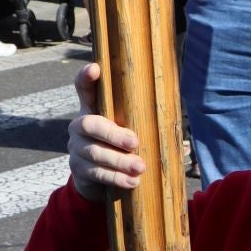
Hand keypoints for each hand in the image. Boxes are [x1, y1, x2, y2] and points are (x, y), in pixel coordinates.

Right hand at [68, 62, 144, 200]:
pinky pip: (96, 173)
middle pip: (89, 125)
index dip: (85, 78)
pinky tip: (132, 182)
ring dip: (119, 161)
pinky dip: (116, 178)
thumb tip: (174, 110)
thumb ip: (139, 117)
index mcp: (93, 109)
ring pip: (94, 152)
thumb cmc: (122, 147)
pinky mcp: (78, 170)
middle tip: (135, 142)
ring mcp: (76, 148)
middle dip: (113, 134)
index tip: (95, 68)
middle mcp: (79, 126)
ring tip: (140, 168)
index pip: (84, 88)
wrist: (101, 180)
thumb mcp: (127, 128)